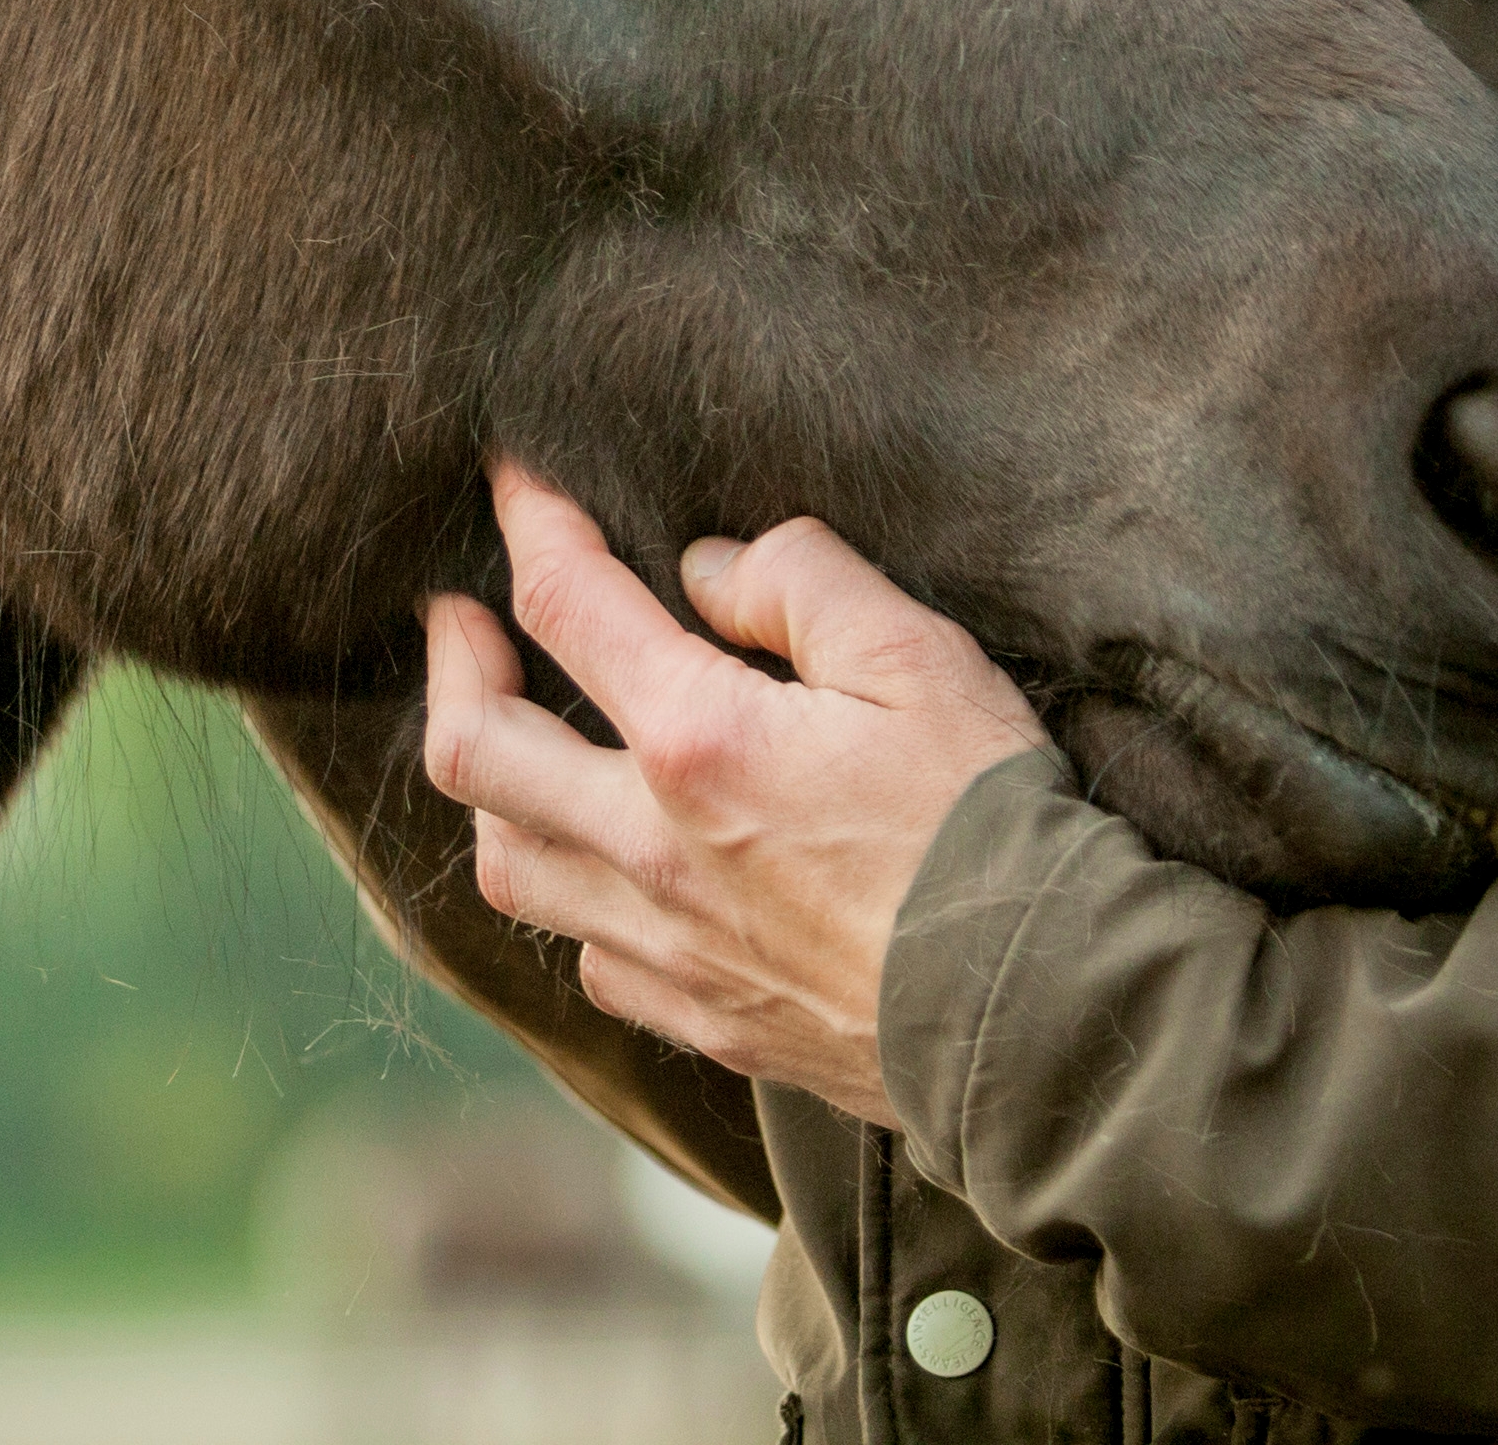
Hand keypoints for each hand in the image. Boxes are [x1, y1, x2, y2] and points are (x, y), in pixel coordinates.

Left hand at [419, 455, 1050, 1125]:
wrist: (1047, 1016)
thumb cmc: (994, 826)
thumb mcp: (919, 660)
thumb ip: (801, 585)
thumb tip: (707, 569)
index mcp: (698, 741)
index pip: (564, 600)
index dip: (527, 521)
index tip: (510, 478)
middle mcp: (652, 850)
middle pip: (475, 750)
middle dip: (450, 664)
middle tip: (454, 618)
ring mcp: (668, 946)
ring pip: (509, 868)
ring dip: (491, 789)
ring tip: (508, 739)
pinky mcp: (704, 1019)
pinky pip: (587, 959)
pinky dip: (573, 898)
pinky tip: (602, 866)